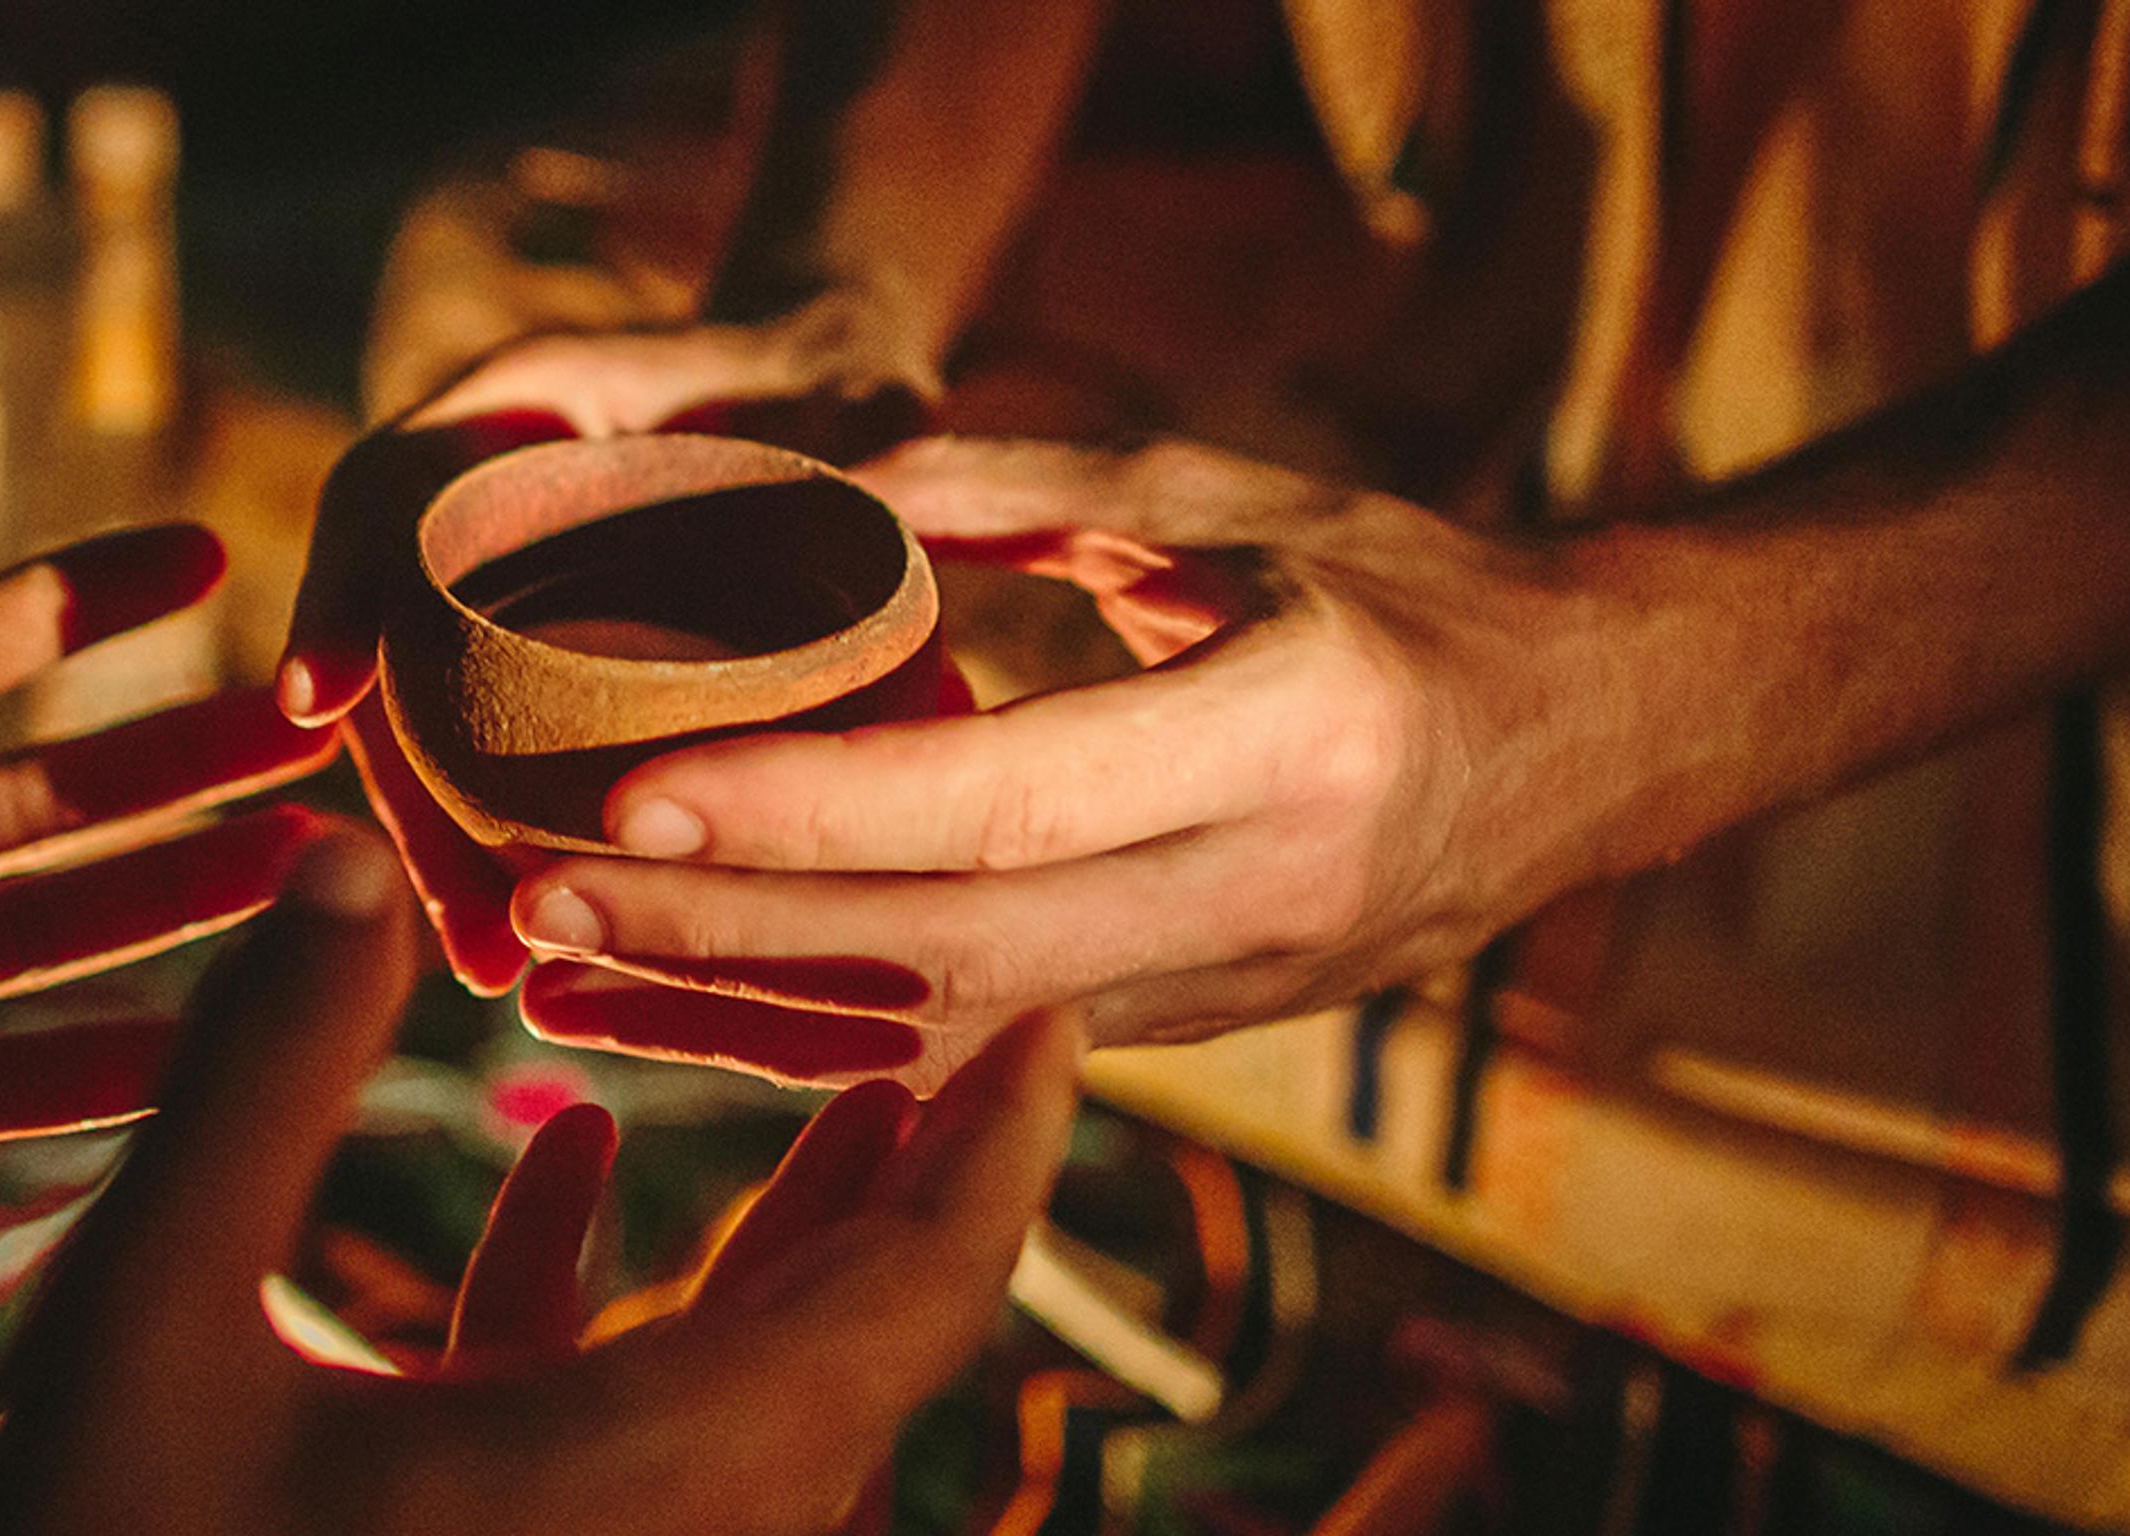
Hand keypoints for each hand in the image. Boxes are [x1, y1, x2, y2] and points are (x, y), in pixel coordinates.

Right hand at [0, 827, 1082, 1535]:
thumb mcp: (146, 1306)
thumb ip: (264, 1076)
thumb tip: (348, 850)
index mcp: (645, 1477)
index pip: (914, 1302)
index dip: (1001, 1151)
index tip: (1061, 1019)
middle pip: (860, 1350)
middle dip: (917, 1175)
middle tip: (968, 1011)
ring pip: (758, 1399)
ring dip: (793, 1240)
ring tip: (845, 1080)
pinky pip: (630, 1441)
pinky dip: (631, 1308)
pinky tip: (573, 1160)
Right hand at [284, 299, 941, 1085]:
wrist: (825, 384)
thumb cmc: (826, 367)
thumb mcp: (847, 387)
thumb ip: (858, 441)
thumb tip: (890, 539)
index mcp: (509, 405)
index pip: (386, 494)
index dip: (342, 594)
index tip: (324, 700)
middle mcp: (470, 499)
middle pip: (396, 654)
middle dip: (416, 798)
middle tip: (469, 930)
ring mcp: (489, 591)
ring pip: (435, 729)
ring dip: (455, 848)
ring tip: (498, 964)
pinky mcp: (537, 669)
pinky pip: (494, 761)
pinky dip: (510, 845)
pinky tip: (555, 941)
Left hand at [502, 436, 1608, 1067]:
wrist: (1598, 747)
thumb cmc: (1415, 591)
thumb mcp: (1253, 501)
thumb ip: (1048, 484)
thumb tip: (845, 481)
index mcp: (1285, 742)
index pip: (1007, 802)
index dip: (811, 816)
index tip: (632, 798)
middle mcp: (1258, 895)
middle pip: (947, 955)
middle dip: (725, 941)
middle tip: (532, 898)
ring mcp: (1231, 993)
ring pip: (949, 1039)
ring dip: (743, 1018)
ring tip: (556, 971)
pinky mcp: (1193, 1034)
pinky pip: (982, 1057)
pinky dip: (825, 1042)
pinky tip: (686, 1012)